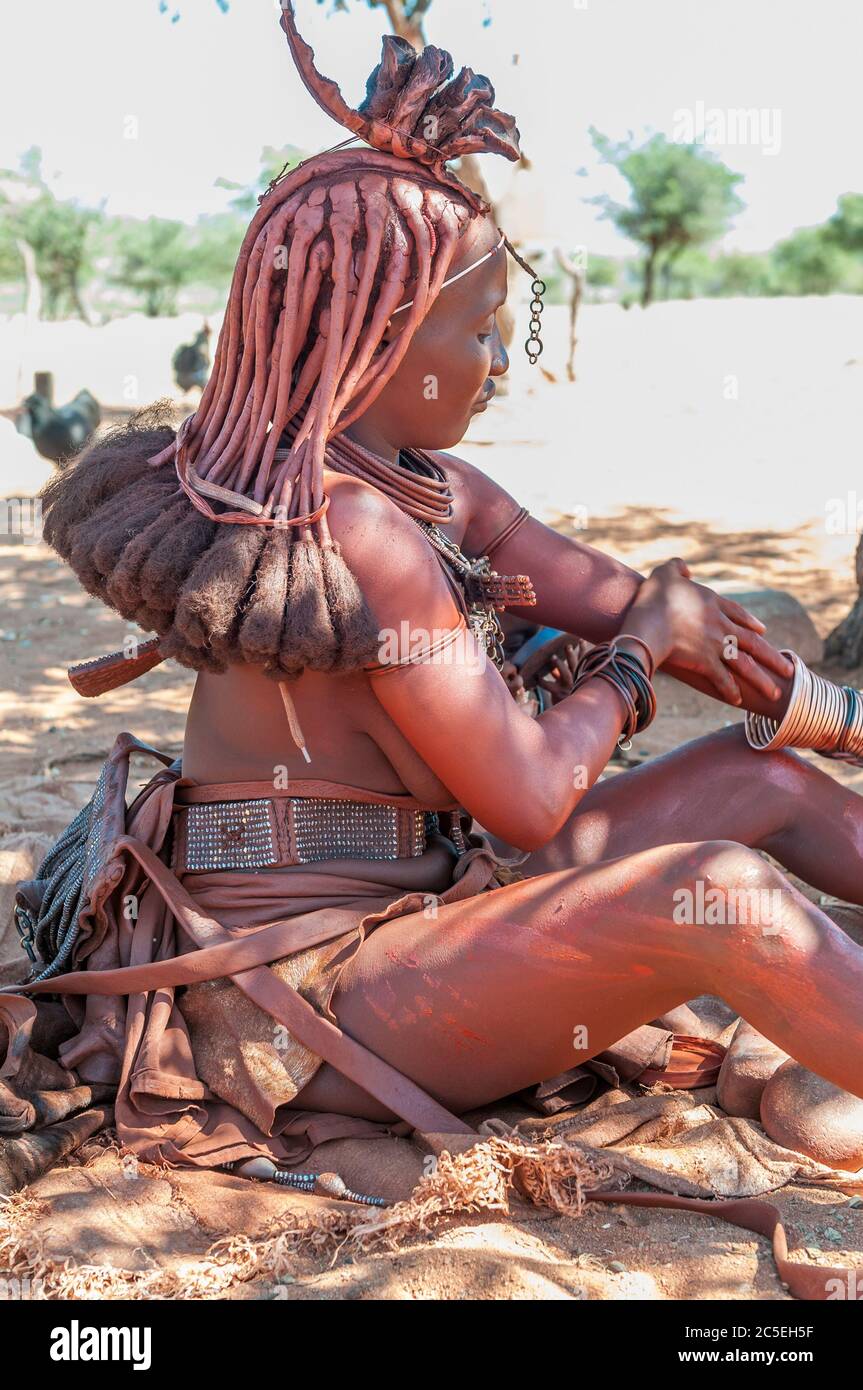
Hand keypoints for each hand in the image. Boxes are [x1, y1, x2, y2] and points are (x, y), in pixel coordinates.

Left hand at [538, 641, 579, 702]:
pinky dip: (543, 681)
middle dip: (571, 656)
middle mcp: (576, 680)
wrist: (567, 712)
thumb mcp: (564, 682)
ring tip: (553, 657)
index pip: (582, 661)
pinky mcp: (558, 694)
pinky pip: (550, 686)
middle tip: (567, 646)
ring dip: (560, 666)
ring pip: (566, 675)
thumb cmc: (564, 694)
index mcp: (579, 675)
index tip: (580, 639)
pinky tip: (537, 677)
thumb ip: (560, 673)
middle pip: (575, 665)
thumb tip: (553, 662)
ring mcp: (568, 687)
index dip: (582, 650)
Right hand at [622, 559, 793, 705]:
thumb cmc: (653, 598)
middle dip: (772, 657)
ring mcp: (715, 645)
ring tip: (776, 693)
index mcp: (713, 603)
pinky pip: (723, 679)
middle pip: (753, 642)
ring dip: (762, 680)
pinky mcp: (705, 663)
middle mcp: (721, 625)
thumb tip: (685, 569)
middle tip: (788, 669)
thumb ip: (676, 567)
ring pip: (746, 664)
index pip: (738, 613)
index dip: (751, 622)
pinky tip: (738, 699)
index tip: (762, 631)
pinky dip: (731, 690)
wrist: (649, 624)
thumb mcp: (664, 573)